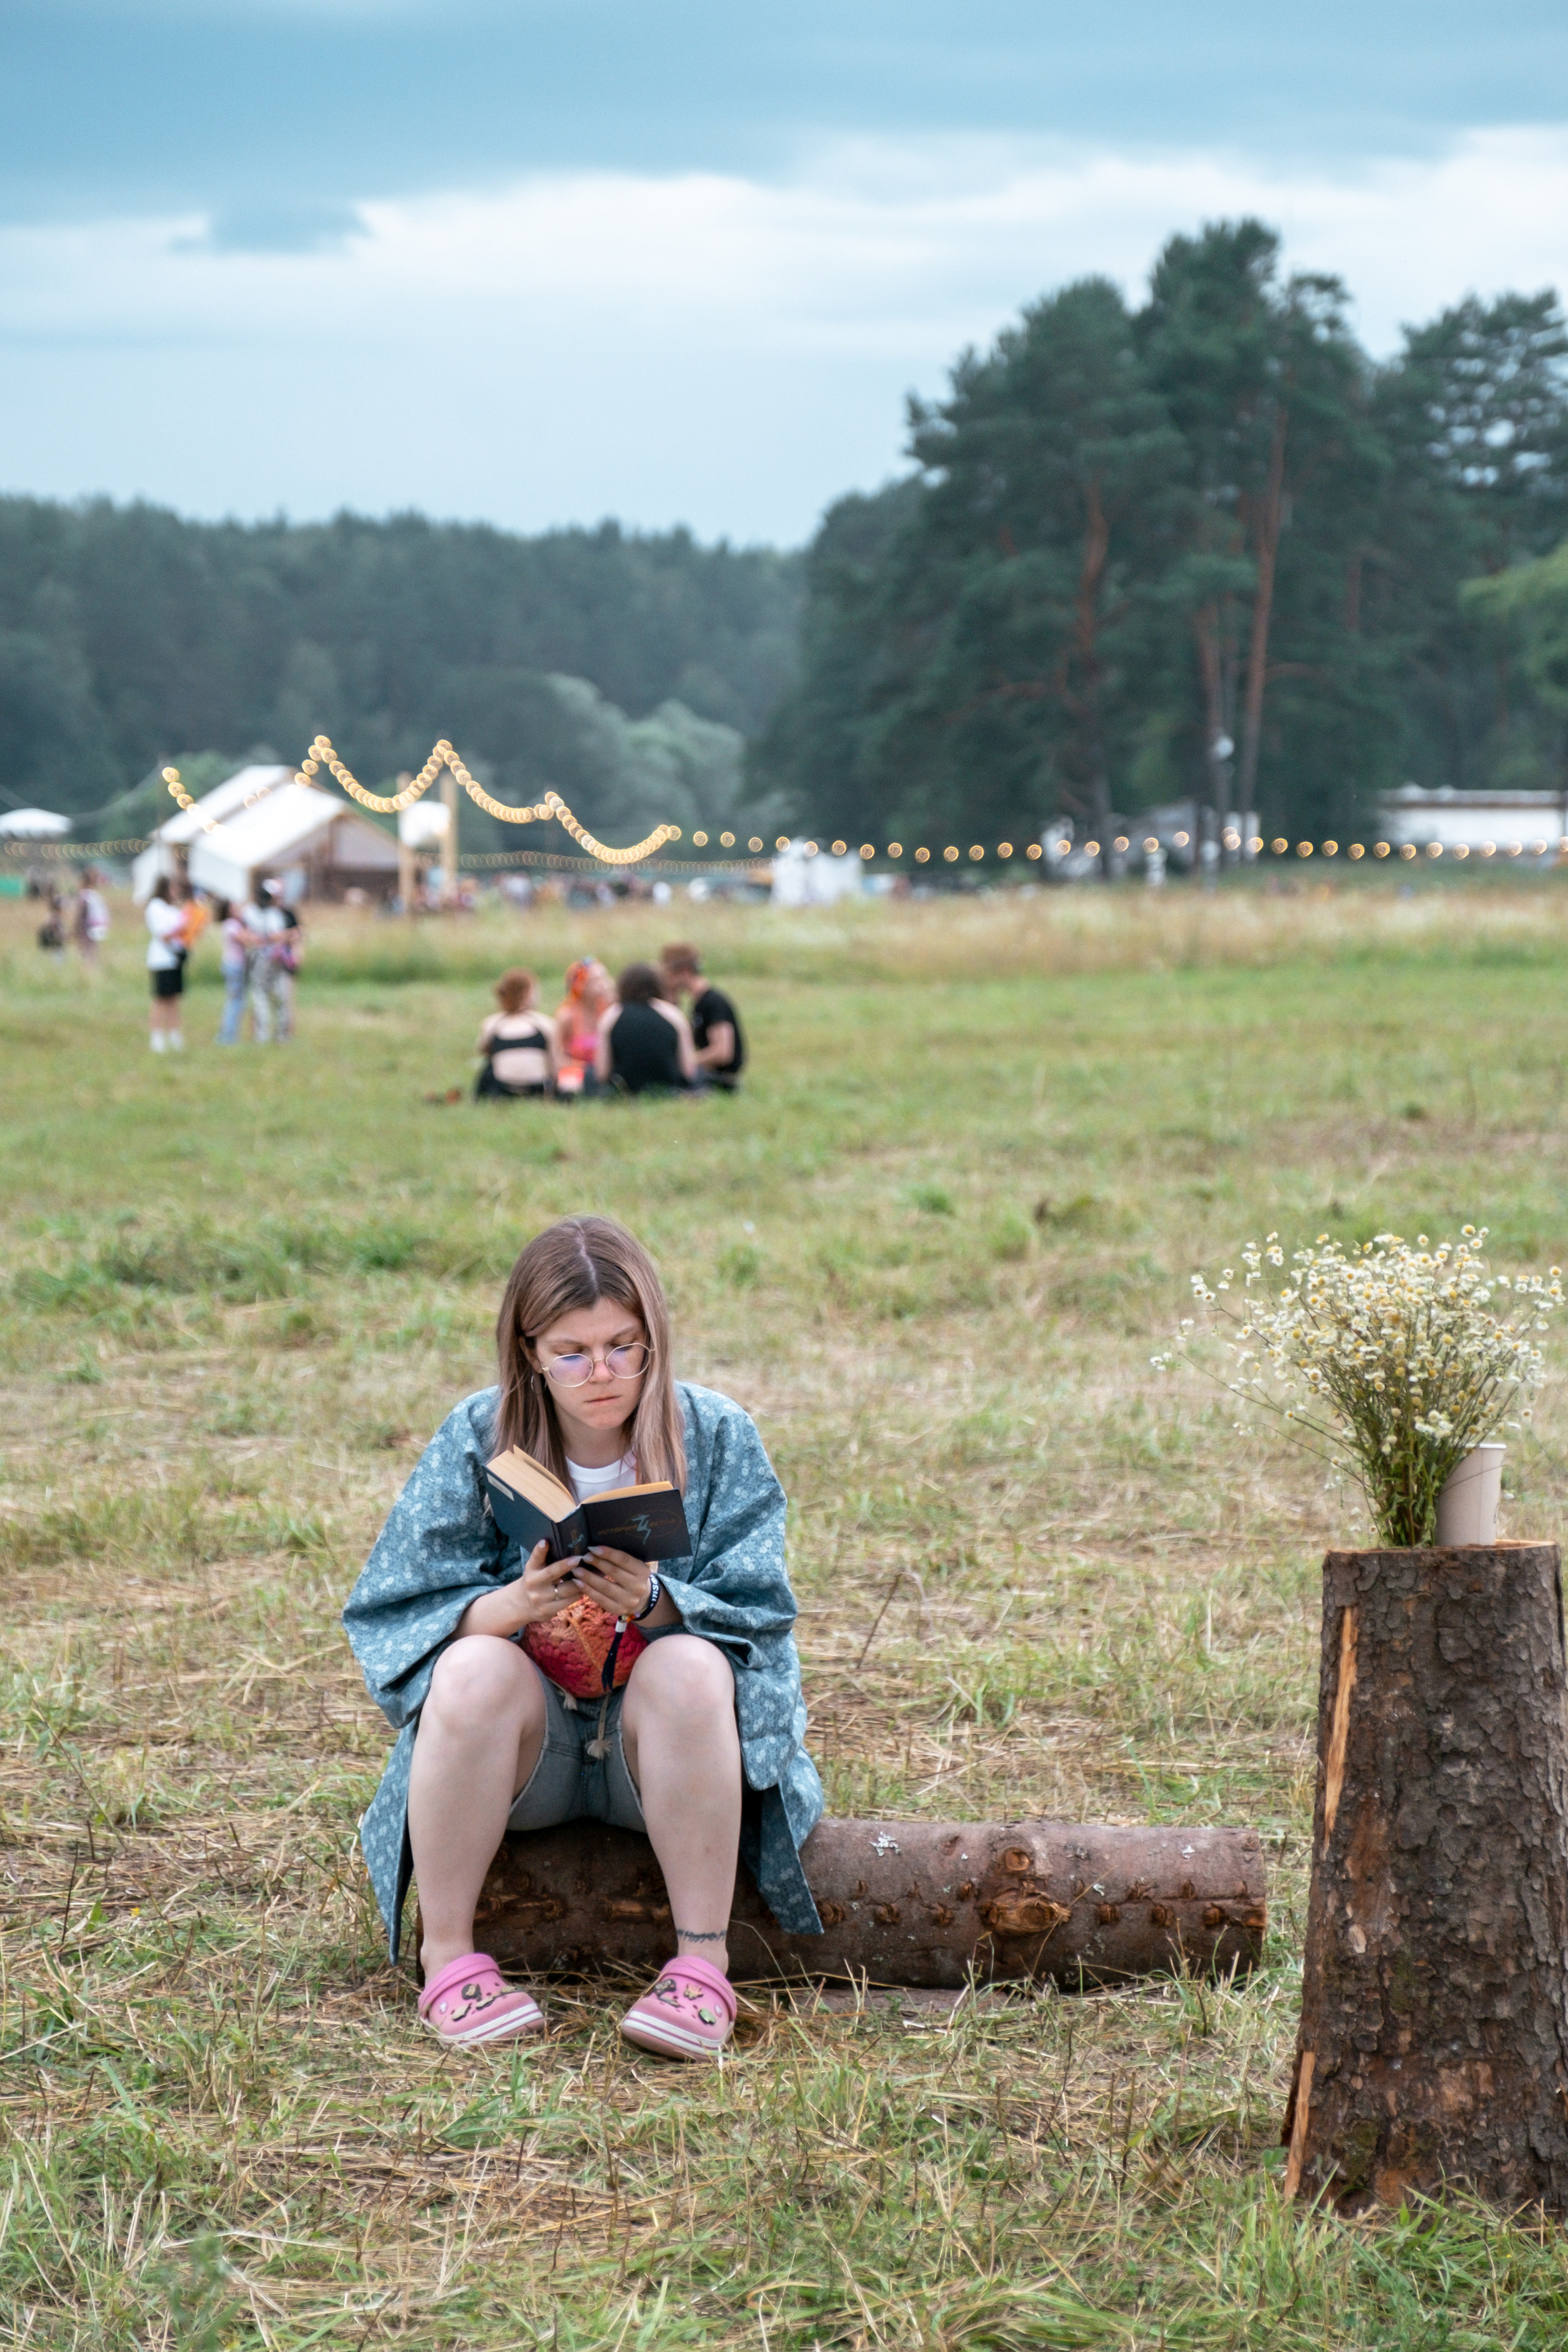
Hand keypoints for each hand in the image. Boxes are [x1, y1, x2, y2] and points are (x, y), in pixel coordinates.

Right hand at [457, 1539, 582, 1639]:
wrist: (522, 1605)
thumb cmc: (536, 1580)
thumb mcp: (536, 1568)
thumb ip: (547, 1558)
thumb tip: (570, 1544)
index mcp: (531, 1569)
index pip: (535, 1558)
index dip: (540, 1550)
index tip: (545, 1542)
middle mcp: (534, 1583)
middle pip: (552, 1573)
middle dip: (566, 1565)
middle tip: (580, 1557)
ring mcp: (540, 1599)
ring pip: (566, 1589)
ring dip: (582, 1580)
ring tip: (596, 1571)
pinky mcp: (548, 1611)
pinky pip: (569, 1601)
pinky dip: (581, 1592)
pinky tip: (591, 1586)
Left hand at [571, 1545, 652, 1619]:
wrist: (641, 1599)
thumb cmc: (632, 1576)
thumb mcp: (633, 1566)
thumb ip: (619, 1559)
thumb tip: (595, 1549)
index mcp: (643, 1571)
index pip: (623, 1560)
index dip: (607, 1553)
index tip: (592, 1548)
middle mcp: (638, 1587)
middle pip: (614, 1572)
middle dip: (597, 1563)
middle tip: (584, 1557)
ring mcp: (629, 1601)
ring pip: (605, 1587)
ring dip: (588, 1577)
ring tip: (577, 1570)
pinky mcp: (618, 1610)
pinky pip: (600, 1599)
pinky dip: (588, 1590)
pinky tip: (578, 1583)